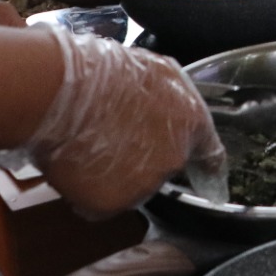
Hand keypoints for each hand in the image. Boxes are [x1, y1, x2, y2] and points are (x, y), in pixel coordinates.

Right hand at [6, 29, 226, 218]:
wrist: (64, 91)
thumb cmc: (104, 71)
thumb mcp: (156, 71)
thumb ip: (171, 98)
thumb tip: (166, 109)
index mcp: (191, 120)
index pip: (211, 153)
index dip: (205, 162)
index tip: (205, 171)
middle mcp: (175, 156)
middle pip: (162, 167)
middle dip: (142, 157)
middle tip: (112, 137)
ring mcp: (145, 183)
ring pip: (131, 187)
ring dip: (114, 174)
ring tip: (90, 145)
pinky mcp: (113, 202)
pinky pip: (101, 203)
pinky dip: (88, 192)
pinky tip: (76, 165)